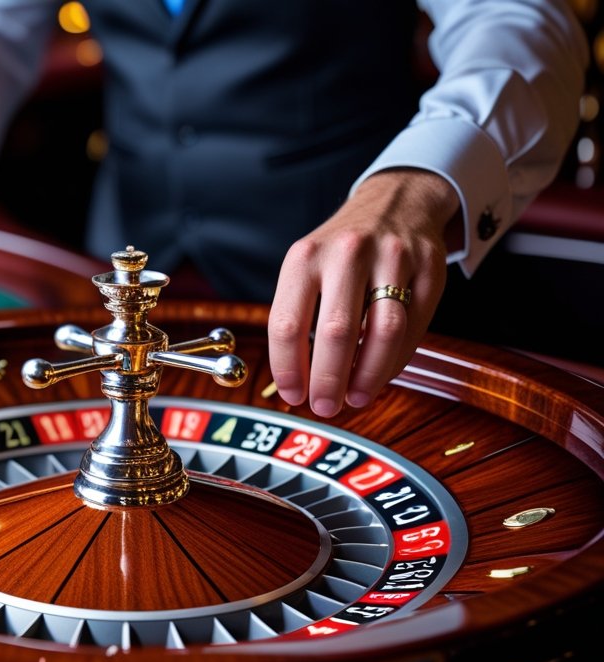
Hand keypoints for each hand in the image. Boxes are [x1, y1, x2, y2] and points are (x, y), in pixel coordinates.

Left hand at [267, 170, 460, 417]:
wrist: (396, 200)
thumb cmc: (341, 250)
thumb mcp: (307, 268)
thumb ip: (300, 317)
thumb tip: (297, 382)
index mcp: (305, 257)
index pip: (287, 323)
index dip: (288, 368)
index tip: (293, 395)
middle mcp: (346, 253)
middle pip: (336, 331)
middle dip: (329, 380)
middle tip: (326, 406)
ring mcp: (393, 257)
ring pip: (383, 332)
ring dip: (368, 375)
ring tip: (356, 397)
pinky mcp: (429, 267)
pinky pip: (414, 326)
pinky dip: (396, 359)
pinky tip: (381, 373)